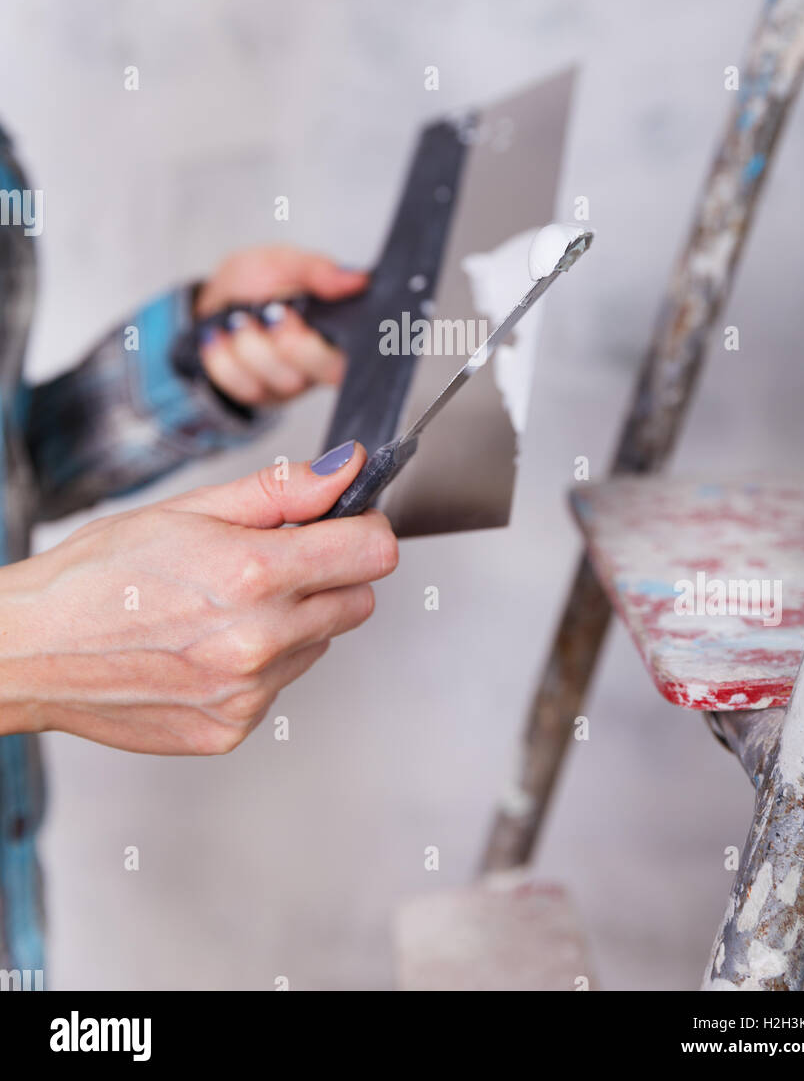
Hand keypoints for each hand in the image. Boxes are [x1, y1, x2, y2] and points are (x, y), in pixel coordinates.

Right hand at [0, 443, 396, 753]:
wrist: (34, 650)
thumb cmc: (100, 574)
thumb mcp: (190, 508)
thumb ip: (282, 490)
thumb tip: (348, 469)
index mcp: (254, 574)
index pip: (374, 552)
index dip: (362, 530)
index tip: (341, 525)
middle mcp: (260, 641)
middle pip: (358, 601)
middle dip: (329, 575)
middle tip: (268, 564)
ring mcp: (248, 693)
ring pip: (320, 645)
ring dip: (292, 622)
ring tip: (220, 607)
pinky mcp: (232, 728)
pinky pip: (279, 687)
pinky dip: (258, 666)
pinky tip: (204, 647)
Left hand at [195, 246, 367, 405]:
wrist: (213, 301)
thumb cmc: (257, 282)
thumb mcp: (283, 261)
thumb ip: (317, 269)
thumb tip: (358, 279)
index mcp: (335, 331)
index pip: (356, 352)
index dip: (328, 341)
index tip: (291, 314)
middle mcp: (319, 362)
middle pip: (325, 371)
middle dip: (291, 342)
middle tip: (270, 314)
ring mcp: (289, 383)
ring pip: (280, 378)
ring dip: (250, 342)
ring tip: (237, 319)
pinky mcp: (258, 395)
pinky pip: (242, 385)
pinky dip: (222, 354)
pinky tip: (220, 336)